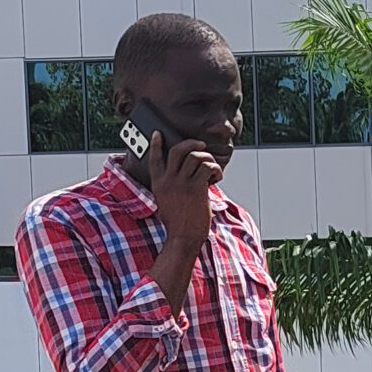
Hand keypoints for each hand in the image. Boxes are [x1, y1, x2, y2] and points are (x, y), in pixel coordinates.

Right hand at [143, 131, 219, 248]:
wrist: (183, 238)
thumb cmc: (178, 223)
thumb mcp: (166, 202)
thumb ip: (171, 187)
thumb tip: (186, 175)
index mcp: (158, 183)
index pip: (154, 158)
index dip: (155, 144)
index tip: (158, 134)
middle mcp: (168, 180)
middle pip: (178, 150)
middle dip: (191, 143)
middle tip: (201, 146)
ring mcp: (182, 183)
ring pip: (196, 156)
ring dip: (208, 158)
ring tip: (213, 169)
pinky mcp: (196, 188)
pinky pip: (207, 167)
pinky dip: (216, 169)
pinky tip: (217, 178)